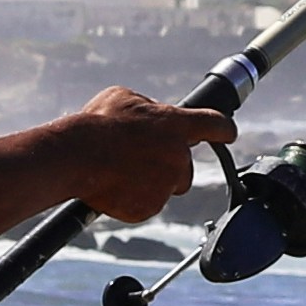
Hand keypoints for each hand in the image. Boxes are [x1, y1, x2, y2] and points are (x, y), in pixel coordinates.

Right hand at [56, 92, 235, 223]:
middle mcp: (179, 157)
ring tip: (119, 172)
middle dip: (167, 167)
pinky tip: (113, 188)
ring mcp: (167, 184)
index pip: (214, 124)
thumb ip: (148, 107)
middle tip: (139, 161)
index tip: (229, 133)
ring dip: (148, 183)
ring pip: (165, 188)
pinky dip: (132, 200)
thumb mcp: (124, 98)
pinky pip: (145, 205)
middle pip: (185, 168)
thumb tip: (150, 114)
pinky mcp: (151, 206)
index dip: (223, 129)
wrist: (76, 157)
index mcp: (177, 125)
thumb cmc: (97, 124)